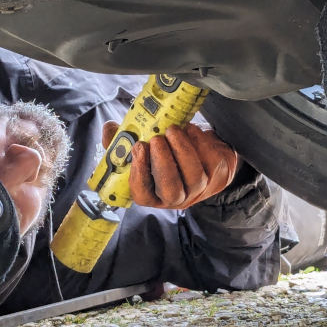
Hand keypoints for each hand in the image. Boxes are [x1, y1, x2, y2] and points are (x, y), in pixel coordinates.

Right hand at [102, 121, 238, 208]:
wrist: (201, 152)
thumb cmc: (165, 153)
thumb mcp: (142, 149)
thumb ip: (122, 141)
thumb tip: (109, 128)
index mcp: (153, 194)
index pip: (143, 195)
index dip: (139, 175)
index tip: (138, 148)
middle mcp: (176, 197)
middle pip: (171, 190)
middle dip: (163, 164)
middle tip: (156, 139)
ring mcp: (198, 189)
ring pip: (193, 177)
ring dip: (182, 151)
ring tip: (172, 129)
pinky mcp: (217, 175)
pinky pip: (210, 162)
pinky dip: (201, 144)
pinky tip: (190, 129)